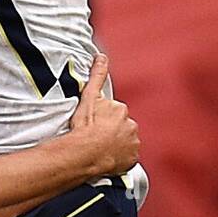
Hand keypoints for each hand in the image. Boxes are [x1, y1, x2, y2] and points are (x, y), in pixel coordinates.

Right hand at [70, 53, 139, 175]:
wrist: (85, 153)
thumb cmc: (85, 127)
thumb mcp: (89, 97)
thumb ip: (97, 76)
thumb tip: (101, 57)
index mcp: (121, 109)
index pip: (115, 113)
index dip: (103, 119)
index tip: (94, 125)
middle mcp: (131, 125)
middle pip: (122, 127)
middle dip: (112, 131)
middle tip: (97, 137)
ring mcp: (133, 143)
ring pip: (126, 142)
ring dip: (117, 145)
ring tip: (101, 149)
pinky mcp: (132, 159)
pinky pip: (128, 158)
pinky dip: (121, 159)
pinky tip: (108, 158)